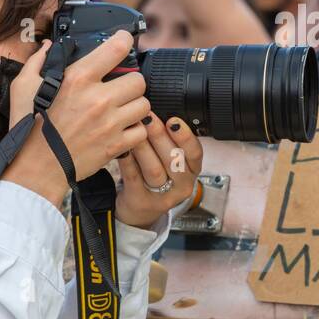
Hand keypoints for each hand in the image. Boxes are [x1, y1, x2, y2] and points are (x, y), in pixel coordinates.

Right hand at [2, 31, 151, 205]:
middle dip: (131, 81)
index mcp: (77, 79)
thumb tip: (48, 46)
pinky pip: (142, 130)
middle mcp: (99, 98)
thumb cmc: (28, 127)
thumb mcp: (22, 88)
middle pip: (138, 79)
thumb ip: (37, 62)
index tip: (124, 41)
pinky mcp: (117, 144)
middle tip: (120, 87)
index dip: (124, 40)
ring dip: (135, 105)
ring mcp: (110, 123)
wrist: (35, 169)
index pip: (116, 48)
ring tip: (122, 109)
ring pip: (144, 104)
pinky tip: (121, 129)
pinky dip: (135, 129)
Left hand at [115, 113, 203, 229]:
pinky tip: (123, 148)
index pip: (195, 153)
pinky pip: (134, 178)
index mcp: (192, 170)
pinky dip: (128, 161)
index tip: (173, 120)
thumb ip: (168, 140)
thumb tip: (156, 110)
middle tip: (147, 117)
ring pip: (154, 170)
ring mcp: (162, 196)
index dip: (185, 136)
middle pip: (173, 160)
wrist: (141, 209)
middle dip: (160, 136)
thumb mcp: (170, 159)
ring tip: (134, 130)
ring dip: (144, 147)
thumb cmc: (157, 176)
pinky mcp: (142, 201)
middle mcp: (182, 185)